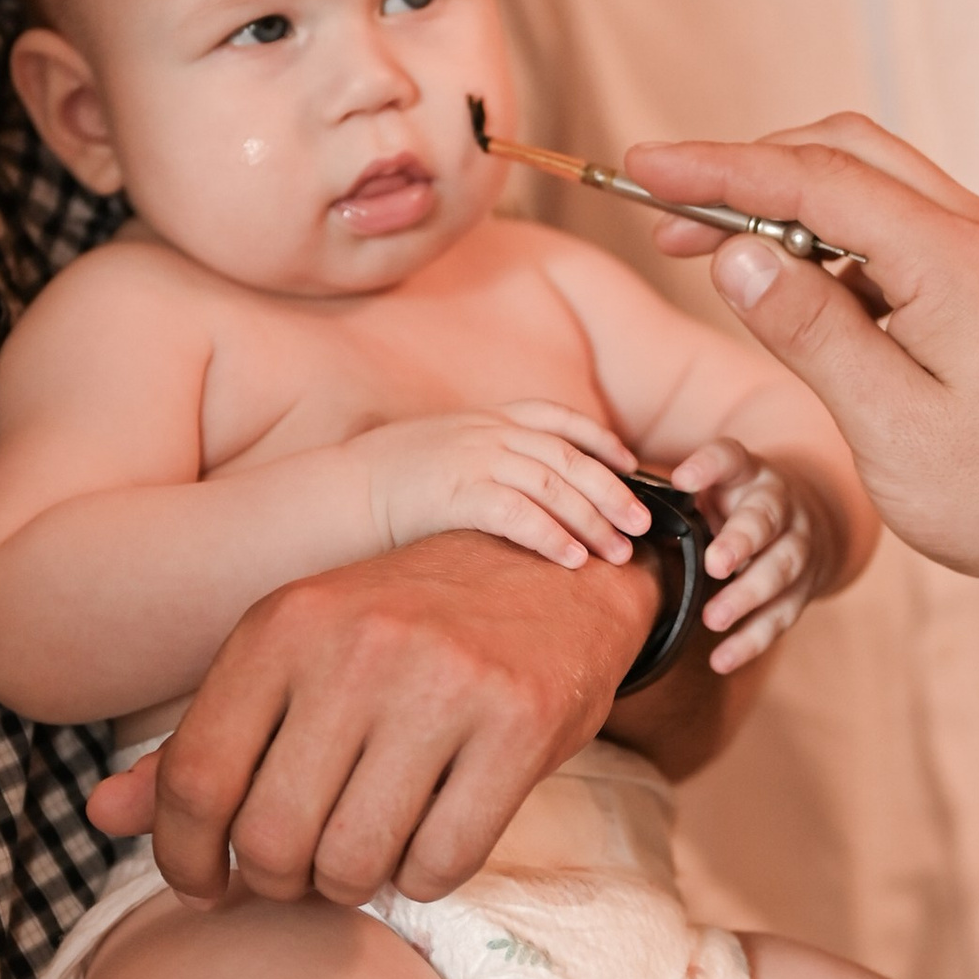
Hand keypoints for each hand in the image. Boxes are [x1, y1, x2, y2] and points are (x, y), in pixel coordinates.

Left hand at [86, 529, 656, 908]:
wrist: (554, 570)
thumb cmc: (406, 627)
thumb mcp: (295, 656)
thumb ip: (204, 737)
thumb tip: (100, 815)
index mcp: (282, 622)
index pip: (193, 779)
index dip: (183, 860)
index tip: (206, 888)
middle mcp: (356, 646)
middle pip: (271, 838)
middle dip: (279, 882)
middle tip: (303, 871)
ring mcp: (443, 684)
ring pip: (355, 863)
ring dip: (353, 886)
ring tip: (366, 853)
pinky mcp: (520, 724)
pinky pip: (443, 863)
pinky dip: (427, 877)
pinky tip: (431, 837)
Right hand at [357, 402, 648, 570]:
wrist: (334, 492)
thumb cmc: (385, 484)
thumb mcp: (442, 454)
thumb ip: (483, 460)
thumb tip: (520, 489)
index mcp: (483, 418)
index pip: (557, 418)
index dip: (599, 440)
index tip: (630, 465)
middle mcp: (484, 431)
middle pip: (567, 456)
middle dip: (612, 490)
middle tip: (644, 525)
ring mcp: (470, 458)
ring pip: (551, 484)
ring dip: (591, 520)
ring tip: (619, 554)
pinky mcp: (454, 492)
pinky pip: (517, 513)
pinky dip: (551, 536)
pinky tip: (573, 560)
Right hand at [626, 114, 978, 602]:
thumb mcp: (888, 426)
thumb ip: (809, 331)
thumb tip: (736, 254)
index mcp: (952, 262)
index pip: (814, 180)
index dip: (718, 169)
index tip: (644, 166)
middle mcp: (978, 232)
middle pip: (843, 151)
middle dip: (747, 170)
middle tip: (668, 217)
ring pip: (871, 178)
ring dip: (786, 198)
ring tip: (713, 250)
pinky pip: (898, 222)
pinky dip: (830, 232)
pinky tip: (791, 283)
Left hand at [667, 437, 833, 673]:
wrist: (810, 518)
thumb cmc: (739, 504)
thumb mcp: (717, 484)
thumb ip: (678, 497)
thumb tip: (614, 517)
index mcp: (748, 474)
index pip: (730, 459)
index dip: (708, 467)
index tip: (682, 480)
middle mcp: (779, 505)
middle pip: (764, 521)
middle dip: (741, 542)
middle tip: (715, 564)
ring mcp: (797, 547)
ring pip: (779, 571)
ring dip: (747, 597)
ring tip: (713, 619)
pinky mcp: (804, 589)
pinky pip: (780, 616)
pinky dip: (751, 640)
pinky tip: (721, 660)